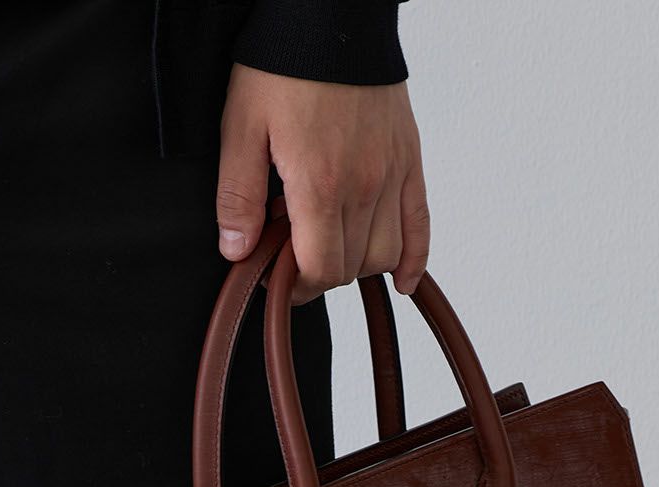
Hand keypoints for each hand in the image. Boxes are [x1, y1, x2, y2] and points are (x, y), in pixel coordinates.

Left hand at [216, 65, 429, 302]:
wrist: (330, 16)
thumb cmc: (284, 65)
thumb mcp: (242, 125)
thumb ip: (237, 195)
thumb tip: (237, 251)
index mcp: (320, 185)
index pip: (320, 269)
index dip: (296, 286)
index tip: (278, 279)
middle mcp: (363, 188)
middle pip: (351, 267)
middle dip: (320, 272)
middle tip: (294, 253)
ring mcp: (392, 176)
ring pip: (385, 254)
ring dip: (357, 265)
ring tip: (331, 243)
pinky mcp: (409, 162)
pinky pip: (421, 227)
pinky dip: (414, 261)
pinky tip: (402, 280)